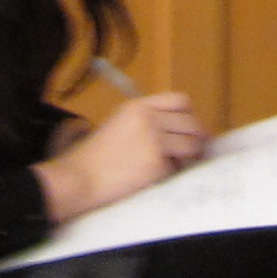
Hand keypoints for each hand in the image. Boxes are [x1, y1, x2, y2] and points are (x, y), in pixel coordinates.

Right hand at [38, 91, 202, 223]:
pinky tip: (155, 176)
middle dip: (196, 138)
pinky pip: (177, 167)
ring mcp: (154, 141)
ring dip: (189, 156)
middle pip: (192, 123)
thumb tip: (177, 129)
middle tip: (192, 150)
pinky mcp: (157, 165)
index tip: (189, 128)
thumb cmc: (94, 155)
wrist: (80, 177)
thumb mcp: (118, 123)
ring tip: (177, 164)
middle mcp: (150, 119)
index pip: (181, 100)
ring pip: (191, 145)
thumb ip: (146, 120)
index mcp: (139, 106)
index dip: (189, 115)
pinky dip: (171, 173)